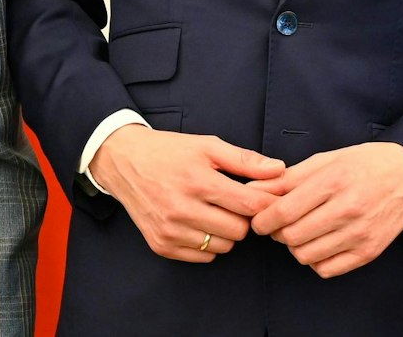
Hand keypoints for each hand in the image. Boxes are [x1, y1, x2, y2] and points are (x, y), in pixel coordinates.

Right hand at [89, 125, 285, 262]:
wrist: (123, 162)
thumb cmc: (169, 151)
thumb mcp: (207, 145)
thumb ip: (245, 160)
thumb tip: (279, 170)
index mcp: (198, 181)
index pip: (250, 205)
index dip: (266, 202)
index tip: (267, 198)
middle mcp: (182, 209)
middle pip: (239, 231)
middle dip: (243, 217)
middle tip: (235, 203)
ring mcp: (170, 230)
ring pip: (223, 246)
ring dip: (226, 232)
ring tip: (216, 211)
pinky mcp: (161, 245)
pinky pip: (203, 256)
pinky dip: (208, 243)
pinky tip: (199, 223)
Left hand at [249, 142, 402, 277]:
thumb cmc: (363, 163)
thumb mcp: (324, 161)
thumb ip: (286, 179)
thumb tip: (252, 191)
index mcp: (334, 181)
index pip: (284, 211)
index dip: (263, 220)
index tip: (260, 220)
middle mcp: (348, 209)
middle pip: (292, 237)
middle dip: (278, 233)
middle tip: (281, 224)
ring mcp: (360, 233)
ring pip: (306, 256)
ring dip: (296, 247)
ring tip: (303, 231)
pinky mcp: (370, 252)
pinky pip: (327, 269)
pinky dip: (316, 260)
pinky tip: (320, 243)